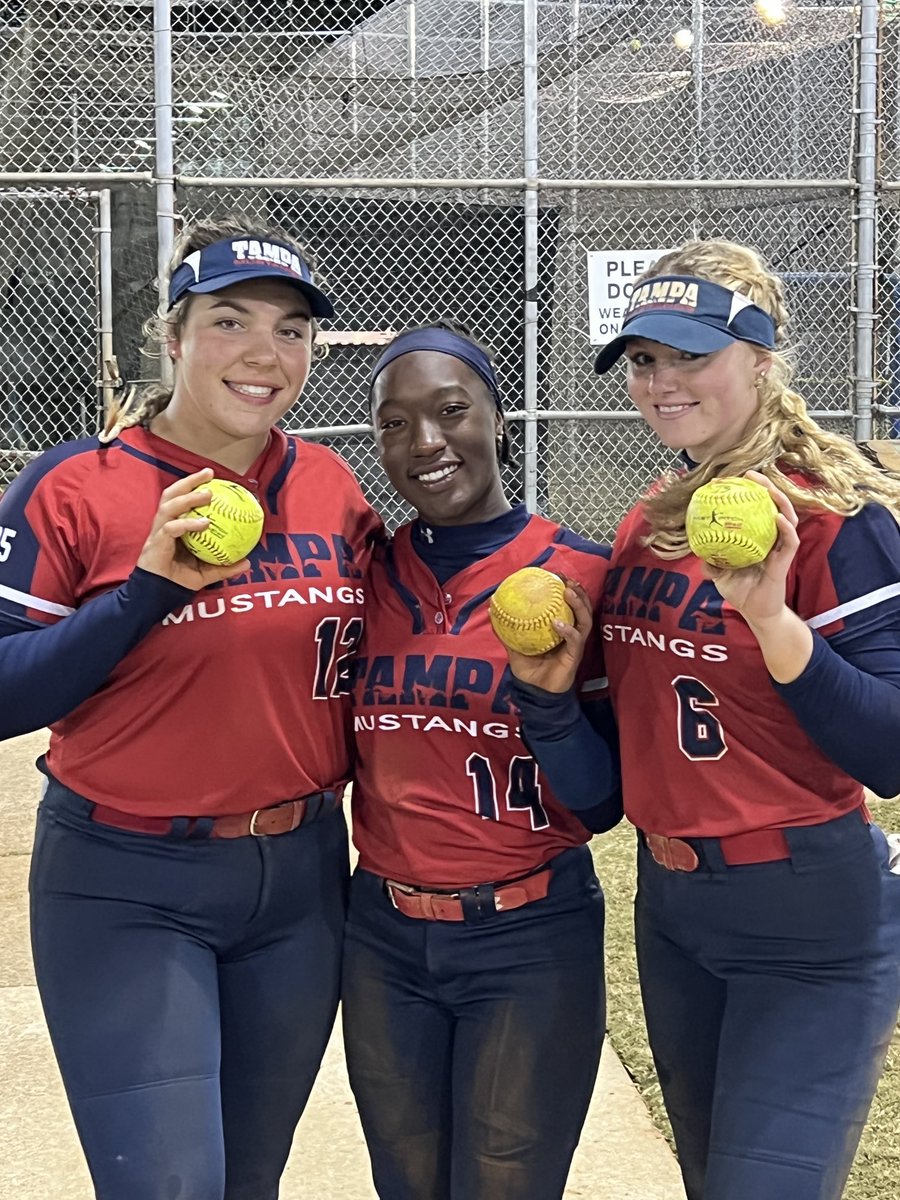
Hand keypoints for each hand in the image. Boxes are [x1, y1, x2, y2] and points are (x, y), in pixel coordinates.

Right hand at [137, 468, 250, 589]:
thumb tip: (248, 563)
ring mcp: (157, 533)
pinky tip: (204, 523)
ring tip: (208, 494)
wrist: (157, 595)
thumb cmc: (179, 581)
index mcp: (174, 526)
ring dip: (188, 498)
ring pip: (169, 507)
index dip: (194, 485)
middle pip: (172, 494)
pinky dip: (188, 524)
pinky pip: (171, 529)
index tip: (212, 476)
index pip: (181, 498)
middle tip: (208, 474)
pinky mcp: (155, 543)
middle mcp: (164, 525)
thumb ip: (224, 566)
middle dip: (189, 481)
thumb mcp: (206, 573)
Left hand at [504, 579, 591, 693]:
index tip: (558, 574)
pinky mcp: (575, 656)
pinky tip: (557, 623)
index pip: (569, 604)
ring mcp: (575, 644)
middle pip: (583, 607)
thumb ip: (508, 631)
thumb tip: (492, 611)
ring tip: (568, 592)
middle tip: (567, 579)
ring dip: (578, 604)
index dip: (567, 588)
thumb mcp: (515, 646)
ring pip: (585, 620)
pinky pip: (575, 640)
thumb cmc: (529, 670)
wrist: (536, 693)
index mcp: (561, 628)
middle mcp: (571, 633)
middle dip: (577, 591)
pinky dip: (568, 630)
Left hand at [701, 471, 799, 626]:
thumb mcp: (719, 574)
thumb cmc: (741, 591)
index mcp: (758, 538)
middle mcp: (771, 539)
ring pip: (787, 518)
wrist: (757, 613)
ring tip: (768, 488)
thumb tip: (696, 546)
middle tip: (751, 474)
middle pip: (773, 506)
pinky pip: (789, 542)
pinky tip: (777, 517)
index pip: (756, 509)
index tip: (732, 480)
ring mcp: (780, 549)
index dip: (748, 493)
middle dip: (766, 487)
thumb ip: (710, 560)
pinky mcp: (786, 562)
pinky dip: (785, 528)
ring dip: (780, 501)